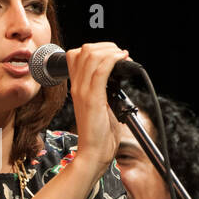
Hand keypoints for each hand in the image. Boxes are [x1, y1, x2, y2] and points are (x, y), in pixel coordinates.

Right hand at [65, 42, 131, 176]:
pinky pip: (101, 70)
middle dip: (106, 46)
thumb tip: (117, 76)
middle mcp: (77, 86)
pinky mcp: (93, 99)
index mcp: (77, 87)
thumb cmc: (99, 133)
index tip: (112, 55)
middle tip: (120, 55)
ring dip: (111, 51)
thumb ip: (104, 89)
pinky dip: (113, 59)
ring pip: (92, 56)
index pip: (76, 55)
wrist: (93, 153)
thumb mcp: (101, 105)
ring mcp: (83, 92)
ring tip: (123, 57)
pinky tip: (122, 60)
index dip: (95, 49)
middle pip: (84, 50)